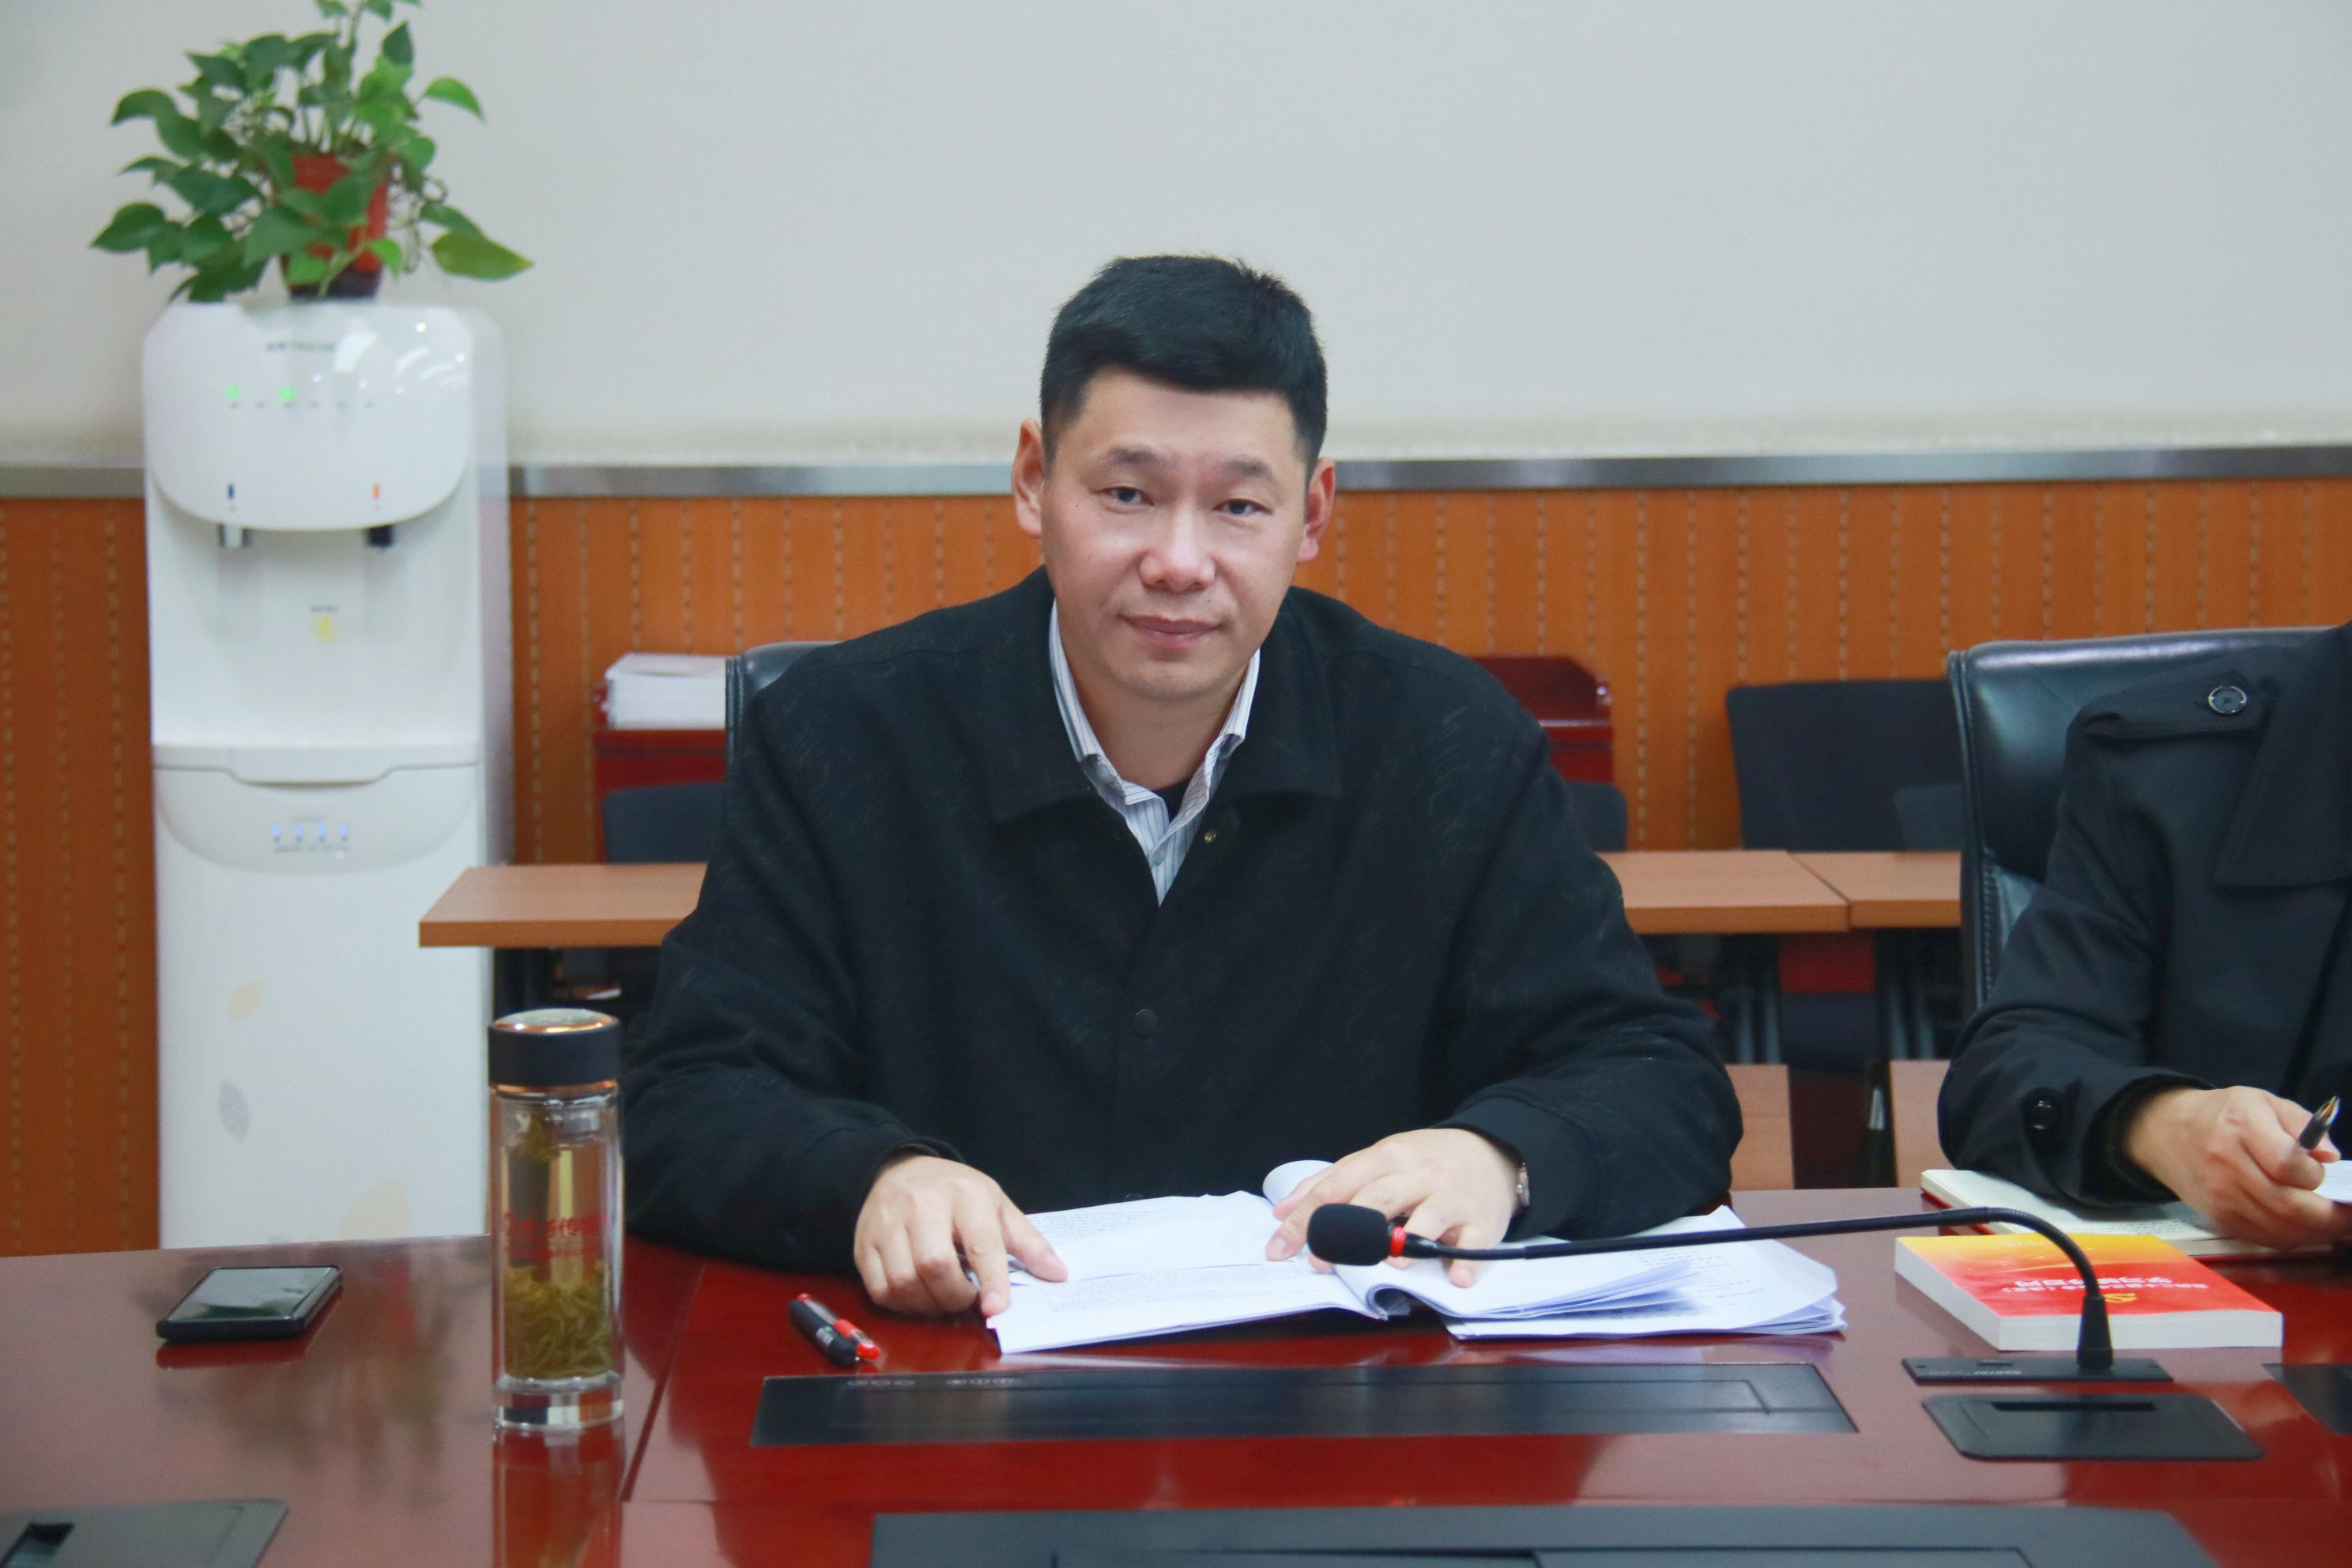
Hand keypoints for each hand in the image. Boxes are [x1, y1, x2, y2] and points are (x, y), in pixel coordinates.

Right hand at [852, 1154, 1066, 1316]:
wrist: (900, 1170)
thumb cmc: (956, 1193)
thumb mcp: (996, 1205)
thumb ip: (1026, 1242)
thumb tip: (1058, 1274)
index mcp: (964, 1192)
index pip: (980, 1241)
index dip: (991, 1279)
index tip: (996, 1308)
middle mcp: (920, 1203)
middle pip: (934, 1264)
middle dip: (956, 1296)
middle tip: (968, 1299)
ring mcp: (886, 1223)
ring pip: (904, 1281)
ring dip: (929, 1304)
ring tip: (944, 1297)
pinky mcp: (863, 1242)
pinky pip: (880, 1289)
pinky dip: (902, 1304)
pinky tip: (918, 1295)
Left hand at [1264, 1128, 1519, 1286]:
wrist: (1492, 1150)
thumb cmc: (1425, 1161)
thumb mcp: (1377, 1159)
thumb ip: (1330, 1182)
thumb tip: (1283, 1211)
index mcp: (1386, 1158)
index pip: (1337, 1187)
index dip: (1306, 1219)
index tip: (1280, 1248)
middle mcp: (1417, 1175)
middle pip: (1377, 1199)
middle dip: (1346, 1232)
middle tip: (1321, 1261)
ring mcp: (1451, 1197)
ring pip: (1427, 1216)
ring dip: (1408, 1241)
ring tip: (1392, 1263)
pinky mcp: (1481, 1220)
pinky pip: (1473, 1242)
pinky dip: (1466, 1261)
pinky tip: (1455, 1276)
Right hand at [2121, 1085, 2351, 1248]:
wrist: (2167, 1133)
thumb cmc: (2224, 1115)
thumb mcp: (2264, 1102)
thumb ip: (2303, 1124)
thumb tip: (2331, 1158)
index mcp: (2240, 1127)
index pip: (2287, 1165)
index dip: (2315, 1175)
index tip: (2323, 1172)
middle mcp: (2226, 1164)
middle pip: (2288, 1205)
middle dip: (2329, 1217)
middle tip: (2347, 1214)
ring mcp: (2221, 1197)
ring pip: (2280, 1229)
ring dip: (2315, 1232)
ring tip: (2332, 1222)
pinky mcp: (2219, 1218)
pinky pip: (2266, 1238)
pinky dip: (2292, 1238)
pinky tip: (2303, 1226)